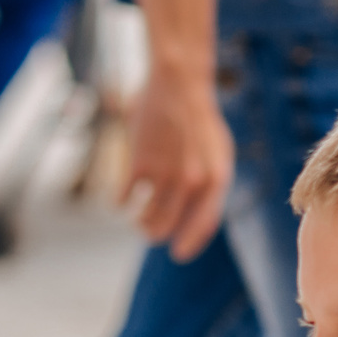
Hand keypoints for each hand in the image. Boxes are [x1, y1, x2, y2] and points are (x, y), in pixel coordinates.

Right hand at [120, 66, 233, 260]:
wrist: (179, 84)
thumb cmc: (198, 119)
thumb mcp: (216, 152)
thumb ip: (208, 183)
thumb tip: (198, 216)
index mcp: (217, 178)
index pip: (204, 224)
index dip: (191, 242)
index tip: (179, 253)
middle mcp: (192, 180)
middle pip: (168, 225)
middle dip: (156, 234)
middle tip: (150, 232)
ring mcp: (165, 173)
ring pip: (146, 217)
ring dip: (140, 223)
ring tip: (137, 220)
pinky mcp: (138, 163)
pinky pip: (124, 198)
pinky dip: (121, 203)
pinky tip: (121, 200)